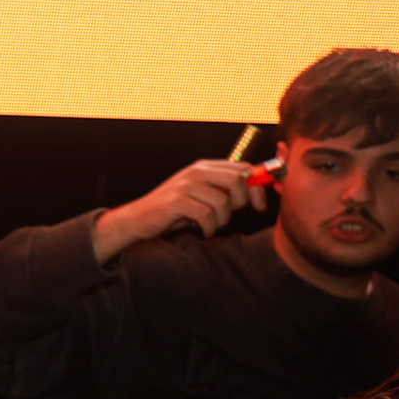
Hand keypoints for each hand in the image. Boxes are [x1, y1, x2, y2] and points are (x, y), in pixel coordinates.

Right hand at [91, 158, 267, 262]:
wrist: (138, 219)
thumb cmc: (174, 211)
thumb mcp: (201, 195)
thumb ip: (224, 190)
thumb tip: (256, 191)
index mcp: (205, 167)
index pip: (244, 168)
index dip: (258, 187)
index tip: (260, 206)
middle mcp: (196, 172)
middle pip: (238, 179)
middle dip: (242, 202)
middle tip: (231, 216)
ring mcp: (186, 185)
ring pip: (224, 201)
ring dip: (223, 220)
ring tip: (212, 226)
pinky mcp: (177, 201)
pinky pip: (207, 215)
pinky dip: (209, 228)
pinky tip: (202, 230)